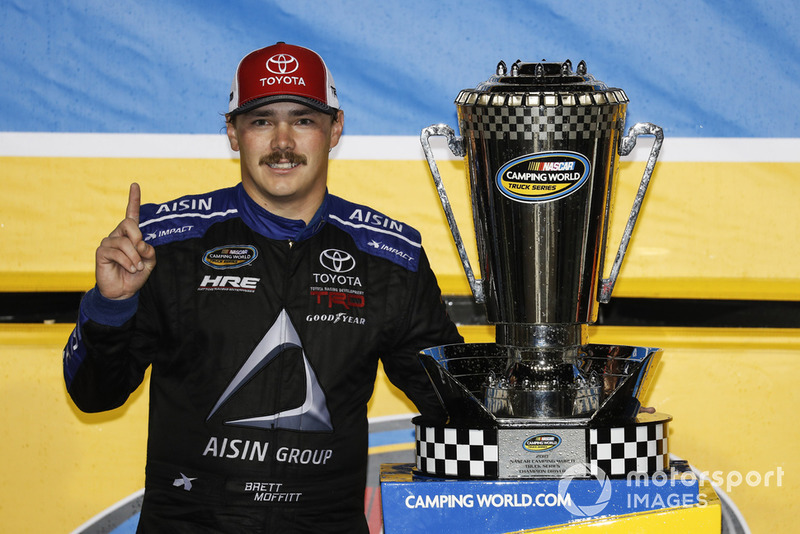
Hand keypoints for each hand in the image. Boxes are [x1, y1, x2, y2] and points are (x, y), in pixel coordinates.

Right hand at [95, 183, 156, 299]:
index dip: (133, 199)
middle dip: (138, 237)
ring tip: (136, 267)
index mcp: (130, 235)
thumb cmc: (136, 275)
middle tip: (140, 252)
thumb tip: (140, 243)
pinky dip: (128, 262)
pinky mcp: (101, 252)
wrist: (123, 291)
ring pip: (125, 242)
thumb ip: (149, 251)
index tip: (135, 185)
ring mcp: (108, 243)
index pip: (131, 214)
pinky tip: (130, 269)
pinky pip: (117, 252)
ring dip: (135, 257)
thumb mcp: (149, 262)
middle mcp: (118, 235)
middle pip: (128, 223)